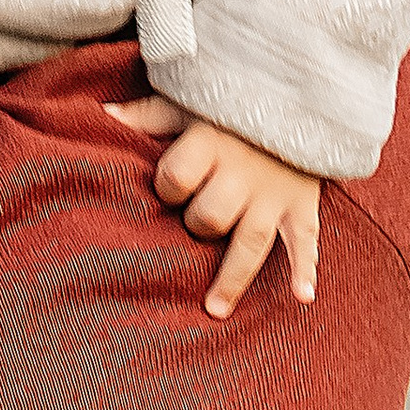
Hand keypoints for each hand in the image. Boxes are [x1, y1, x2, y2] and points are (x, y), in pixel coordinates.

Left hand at [103, 96, 319, 317]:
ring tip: (214, 310)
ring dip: (232, 277)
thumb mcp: (189, 104)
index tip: (170, 185)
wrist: (299, 99)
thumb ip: (147, 116)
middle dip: (197, 225)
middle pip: (208, 217)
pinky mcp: (301, 205)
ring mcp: (274, 194)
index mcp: (210, 143)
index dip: (166, 186)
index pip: (175, 179)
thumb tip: (104, 117)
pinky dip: (304, 269)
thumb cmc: (230, 108)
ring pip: (250, 241)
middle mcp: (243, 173)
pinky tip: (301, 297)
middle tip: (196, 221)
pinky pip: (305, 241)